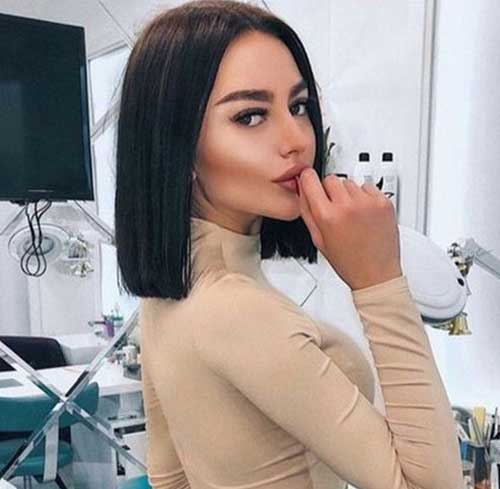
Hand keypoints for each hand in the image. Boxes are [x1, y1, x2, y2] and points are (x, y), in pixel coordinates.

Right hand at [296, 170, 402, 290]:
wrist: (376, 273)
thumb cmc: (348, 261)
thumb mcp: (318, 239)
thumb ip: (307, 211)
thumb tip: (302, 189)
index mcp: (327, 215)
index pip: (310, 179)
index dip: (307, 179)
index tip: (309, 179)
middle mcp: (347, 205)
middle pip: (331, 179)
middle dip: (329, 190)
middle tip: (335, 208)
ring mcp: (367, 202)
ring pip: (349, 182)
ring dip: (348, 194)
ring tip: (352, 215)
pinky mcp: (383, 202)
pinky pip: (367, 187)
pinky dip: (365, 197)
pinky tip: (364, 214)